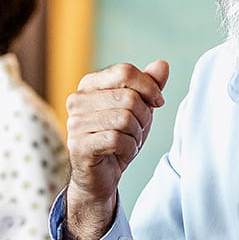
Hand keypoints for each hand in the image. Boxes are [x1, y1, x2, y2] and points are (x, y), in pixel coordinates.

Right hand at [63, 60, 168, 239]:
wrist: (101, 175)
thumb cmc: (119, 137)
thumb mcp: (139, 109)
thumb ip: (150, 85)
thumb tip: (163, 64)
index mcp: (90, 84)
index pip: (124, 72)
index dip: (149, 87)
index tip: (158, 102)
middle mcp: (77, 100)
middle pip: (128, 97)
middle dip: (144, 116)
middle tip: (139, 130)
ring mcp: (75, 123)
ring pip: (124, 119)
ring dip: (136, 134)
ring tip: (130, 141)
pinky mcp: (79, 145)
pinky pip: (117, 140)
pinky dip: (130, 148)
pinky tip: (124, 152)